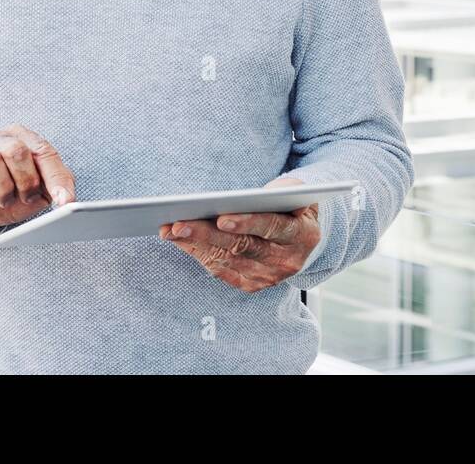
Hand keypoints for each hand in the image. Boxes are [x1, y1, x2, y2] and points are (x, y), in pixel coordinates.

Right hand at [0, 124, 76, 238]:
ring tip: (4, 201)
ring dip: (2, 189)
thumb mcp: (36, 193)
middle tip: (27, 198)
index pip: (43, 150)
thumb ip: (54, 188)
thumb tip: (67, 199)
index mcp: (19, 137)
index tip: (64, 201)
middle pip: (16, 150)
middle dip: (27, 180)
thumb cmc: (7, 195)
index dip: (56, 177)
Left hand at [159, 177, 319, 292]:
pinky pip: (222, 271)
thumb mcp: (296, 191)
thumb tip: (253, 197)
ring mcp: (270, 276)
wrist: (303, 236)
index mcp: (303, 235)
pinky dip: (200, 255)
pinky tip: (181, 241)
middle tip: (179, 224)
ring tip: (171, 230)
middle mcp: (288, 261)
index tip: (221, 218)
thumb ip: (282, 190)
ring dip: (196, 245)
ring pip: (227, 260)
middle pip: (243, 247)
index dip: (247, 223)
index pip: (273, 227)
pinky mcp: (253, 284)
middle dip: (208, 235)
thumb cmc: (292, 204)